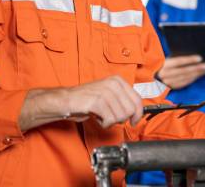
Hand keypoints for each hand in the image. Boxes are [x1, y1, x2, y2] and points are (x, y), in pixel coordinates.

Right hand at [19, 75, 143, 131]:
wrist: (66, 100)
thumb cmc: (87, 99)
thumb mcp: (109, 95)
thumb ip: (122, 100)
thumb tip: (136, 112)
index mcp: (118, 81)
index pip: (137, 99)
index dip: (138, 114)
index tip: (134, 121)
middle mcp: (113, 84)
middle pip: (130, 110)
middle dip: (122, 119)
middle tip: (111, 119)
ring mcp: (105, 92)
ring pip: (121, 116)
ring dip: (112, 122)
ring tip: (102, 117)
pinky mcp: (97, 102)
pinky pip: (110, 119)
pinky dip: (105, 124)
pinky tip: (98, 119)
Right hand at [157, 55, 204, 89]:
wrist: (153, 75)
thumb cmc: (164, 63)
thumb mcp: (169, 58)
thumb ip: (177, 56)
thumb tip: (193, 54)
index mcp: (164, 64)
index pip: (178, 61)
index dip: (189, 60)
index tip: (200, 58)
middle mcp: (165, 74)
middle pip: (184, 71)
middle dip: (197, 68)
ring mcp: (168, 82)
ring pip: (186, 78)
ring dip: (198, 74)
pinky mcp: (172, 87)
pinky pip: (185, 83)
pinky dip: (193, 78)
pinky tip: (200, 74)